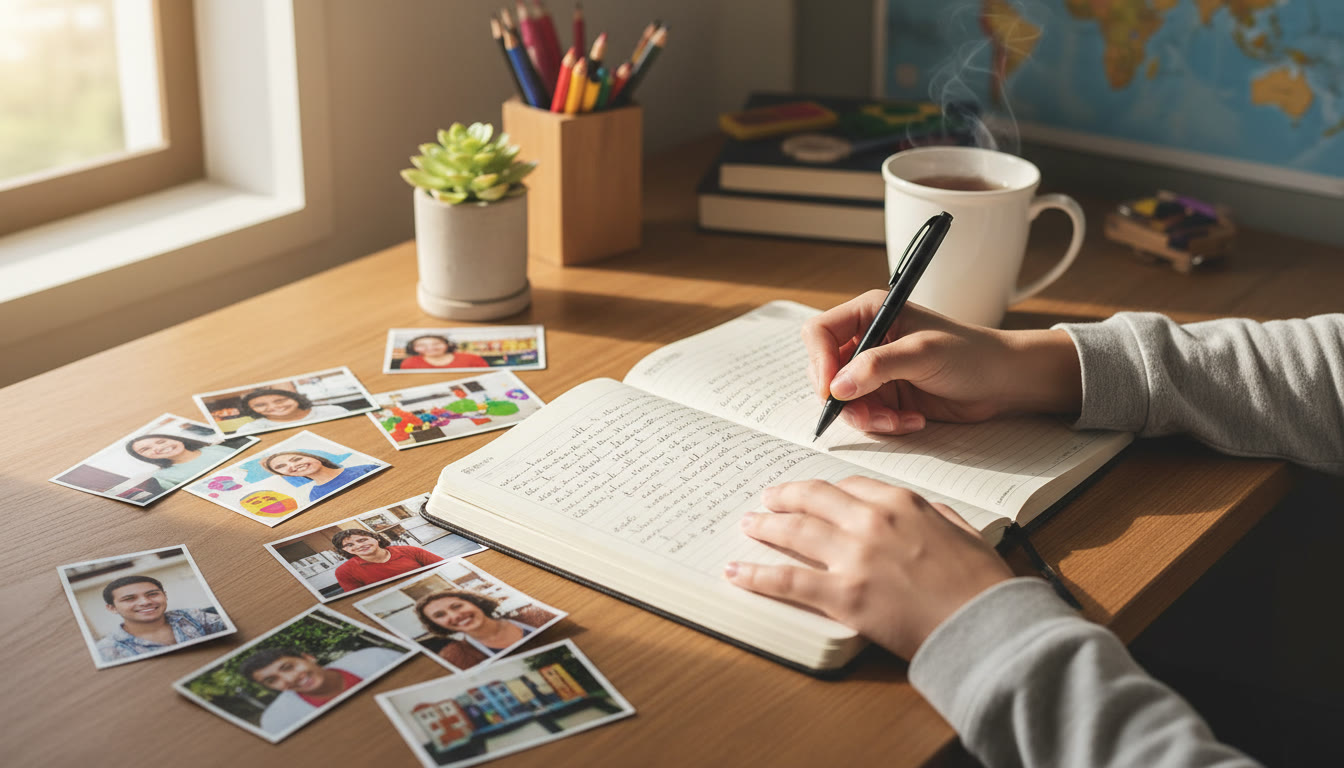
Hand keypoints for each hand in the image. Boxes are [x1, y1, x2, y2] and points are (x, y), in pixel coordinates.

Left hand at [724, 477, 1012, 658]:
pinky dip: (756, 574)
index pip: (850, 486)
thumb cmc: (982, 585)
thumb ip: (935, 516)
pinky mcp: (843, 596)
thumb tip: (919, 511)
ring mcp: (854, 557)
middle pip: (813, 499)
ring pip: (794, 532)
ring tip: (749, 525)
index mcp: (901, 503)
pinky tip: (737, 572)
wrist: (986, 625)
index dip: (825, 491)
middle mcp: (871, 521)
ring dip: (765, 527)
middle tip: (768, 499)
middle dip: (785, 497)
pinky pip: (787, 580)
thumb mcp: (964, 532)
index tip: (813, 495)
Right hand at [803, 291, 1081, 434]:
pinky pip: (866, 415)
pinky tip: (912, 420)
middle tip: (868, 414)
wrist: (1003, 381)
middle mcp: (868, 339)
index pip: (820, 333)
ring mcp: (875, 370)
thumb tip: (837, 387)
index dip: (819, 362)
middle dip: (846, 398)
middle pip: (825, 371)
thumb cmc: (971, 354)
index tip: (832, 391)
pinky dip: (884, 423)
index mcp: (870, 313)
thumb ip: (877, 366)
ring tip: (898, 420)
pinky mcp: (886, 395)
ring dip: (868, 416)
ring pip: (844, 400)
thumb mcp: (923, 354)